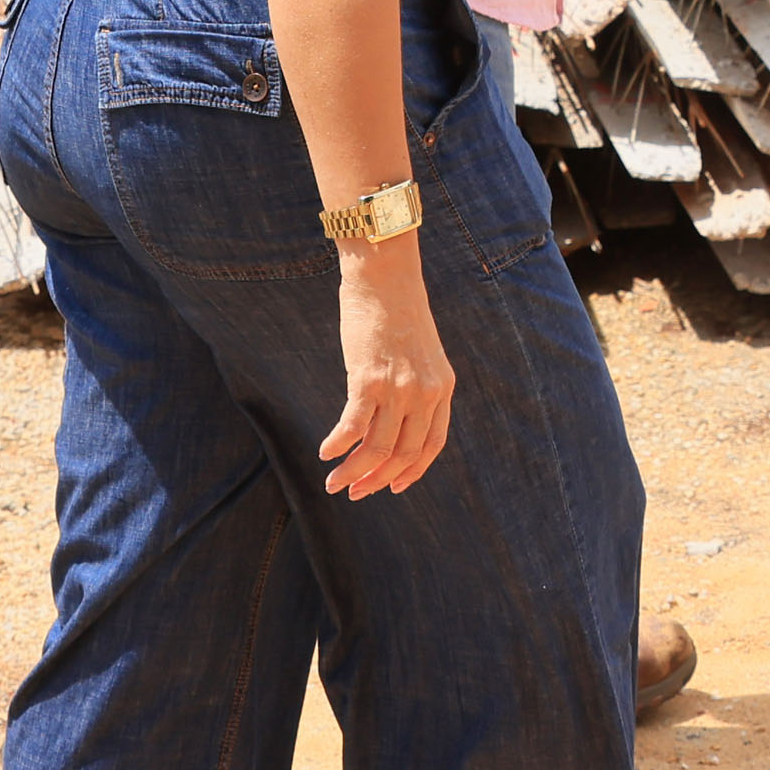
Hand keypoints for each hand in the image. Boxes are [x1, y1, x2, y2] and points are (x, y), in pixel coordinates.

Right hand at [320, 246, 455, 497]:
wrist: (384, 276)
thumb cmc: (397, 311)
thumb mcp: (422, 354)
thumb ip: (416, 387)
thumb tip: (393, 420)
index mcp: (443, 388)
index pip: (432, 446)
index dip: (411, 473)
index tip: (391, 488)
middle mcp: (426, 393)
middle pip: (403, 454)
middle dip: (377, 481)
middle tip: (354, 492)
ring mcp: (399, 388)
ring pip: (376, 449)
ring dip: (353, 472)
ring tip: (333, 482)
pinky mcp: (369, 380)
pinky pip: (353, 427)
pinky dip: (338, 446)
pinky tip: (325, 452)